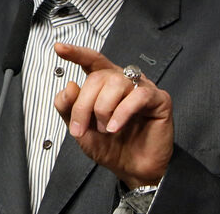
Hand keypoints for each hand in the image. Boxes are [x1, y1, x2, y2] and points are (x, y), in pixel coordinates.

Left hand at [53, 43, 173, 188]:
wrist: (132, 170)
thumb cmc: (110, 147)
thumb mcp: (81, 130)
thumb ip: (69, 108)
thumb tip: (69, 86)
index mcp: (104, 84)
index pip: (91, 61)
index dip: (76, 53)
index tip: (59, 48)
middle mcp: (123, 81)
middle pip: (98, 76)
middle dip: (84, 104)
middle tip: (81, 127)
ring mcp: (142, 88)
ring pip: (116, 82)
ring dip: (104, 108)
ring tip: (105, 129)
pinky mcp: (159, 99)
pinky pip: (139, 96)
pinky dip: (122, 112)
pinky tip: (116, 126)